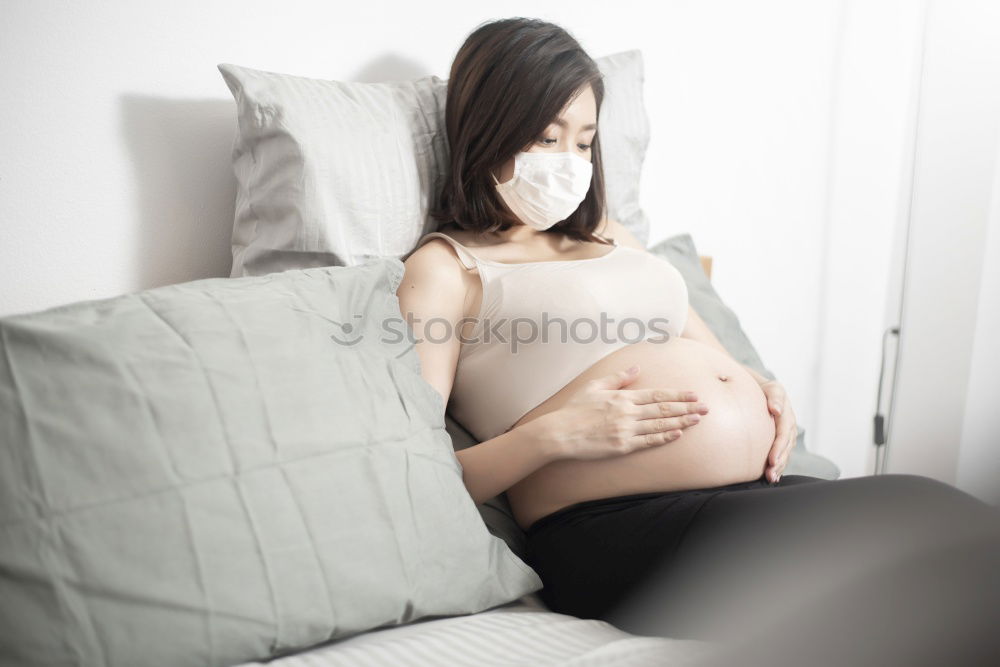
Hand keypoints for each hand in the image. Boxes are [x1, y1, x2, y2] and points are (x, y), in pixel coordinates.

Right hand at [538, 364, 708, 460]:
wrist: (560, 433)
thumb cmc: (574, 409)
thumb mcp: (594, 387)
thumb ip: (617, 378)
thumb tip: (636, 368)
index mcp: (622, 397)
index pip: (657, 395)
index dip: (678, 395)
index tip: (694, 394)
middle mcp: (627, 412)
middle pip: (664, 409)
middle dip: (687, 407)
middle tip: (705, 407)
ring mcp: (626, 430)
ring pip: (660, 425)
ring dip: (681, 421)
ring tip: (697, 419)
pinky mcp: (622, 446)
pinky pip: (648, 442)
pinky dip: (664, 438)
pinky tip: (678, 434)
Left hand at [760, 380, 796, 482]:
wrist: (763, 391)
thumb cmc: (764, 389)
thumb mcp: (771, 388)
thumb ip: (774, 397)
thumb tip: (776, 410)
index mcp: (787, 416)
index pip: (783, 435)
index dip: (778, 449)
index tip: (771, 460)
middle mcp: (789, 427)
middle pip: (786, 448)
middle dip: (779, 462)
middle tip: (770, 475)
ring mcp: (787, 435)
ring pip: (785, 453)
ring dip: (779, 467)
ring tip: (770, 479)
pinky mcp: (782, 440)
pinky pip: (782, 454)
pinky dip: (779, 466)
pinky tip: (773, 476)